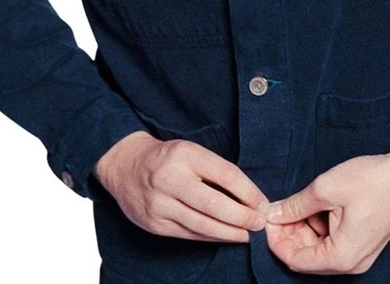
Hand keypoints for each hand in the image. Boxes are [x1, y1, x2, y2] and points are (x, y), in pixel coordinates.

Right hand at [93, 130, 269, 242]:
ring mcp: (160, 204)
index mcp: (184, 154)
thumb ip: (214, 170)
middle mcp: (171, 179)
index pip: (226, 174)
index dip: (249, 192)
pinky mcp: (154, 224)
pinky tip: (225, 237)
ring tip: (248, 235)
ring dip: (230, 233)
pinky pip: (189, 234)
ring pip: (203, 225)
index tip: (263, 203)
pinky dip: (210, 237)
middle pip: (215, 205)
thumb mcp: (190, 151)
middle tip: (260, 224)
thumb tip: (249, 195)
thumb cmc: (166, 157)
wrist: (125, 165)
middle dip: (242, 218)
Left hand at [265, 140, 389, 274]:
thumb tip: (274, 214)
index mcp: (342, 256)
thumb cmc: (373, 180)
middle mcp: (352, 263)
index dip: (276, 240)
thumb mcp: (326, 189)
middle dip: (288, 234)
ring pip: (319, 249)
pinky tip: (314, 205)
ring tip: (295, 202)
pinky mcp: (364, 242)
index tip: (267, 218)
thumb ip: (296, 206)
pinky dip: (319, 226)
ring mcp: (360, 254)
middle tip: (277, 208)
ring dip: (303, 229)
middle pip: (307, 257)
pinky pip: (333, 242)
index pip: (296, 260)